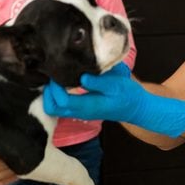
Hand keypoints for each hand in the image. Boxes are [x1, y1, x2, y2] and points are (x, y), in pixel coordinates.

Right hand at [0, 98, 16, 184]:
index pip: (9, 146)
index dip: (17, 140)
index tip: (20, 133)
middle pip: (13, 160)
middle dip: (18, 152)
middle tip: (23, 144)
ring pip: (12, 173)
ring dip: (16, 165)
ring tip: (21, 156)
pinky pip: (4, 184)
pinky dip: (11, 178)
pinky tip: (15, 172)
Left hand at [43, 63, 184, 137]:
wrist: (136, 108)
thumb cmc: (128, 95)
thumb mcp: (118, 84)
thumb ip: (100, 81)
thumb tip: (82, 77)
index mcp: (89, 106)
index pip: (62, 101)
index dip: (56, 88)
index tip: (58, 73)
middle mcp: (81, 112)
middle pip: (53, 108)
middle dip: (48, 92)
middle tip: (54, 75)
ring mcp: (80, 112)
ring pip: (55, 109)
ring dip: (51, 94)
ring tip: (57, 77)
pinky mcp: (81, 109)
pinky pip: (61, 106)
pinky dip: (56, 96)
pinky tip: (62, 82)